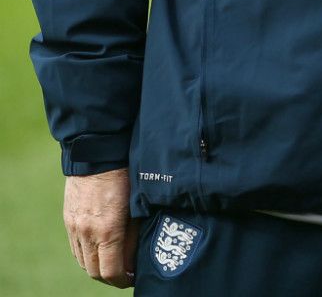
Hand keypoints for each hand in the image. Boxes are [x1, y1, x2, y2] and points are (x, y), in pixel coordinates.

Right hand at [64, 168, 133, 287]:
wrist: (99, 154)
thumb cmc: (128, 178)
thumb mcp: (139, 208)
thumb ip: (135, 236)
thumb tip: (134, 260)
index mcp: (108, 231)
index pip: (110, 272)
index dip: (123, 281)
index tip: (134, 279)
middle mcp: (87, 233)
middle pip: (94, 271)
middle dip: (111, 278)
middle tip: (126, 274)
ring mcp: (75, 227)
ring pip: (83, 262)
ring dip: (98, 267)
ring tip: (115, 262)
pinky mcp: (68, 220)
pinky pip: (75, 248)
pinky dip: (87, 255)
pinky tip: (101, 249)